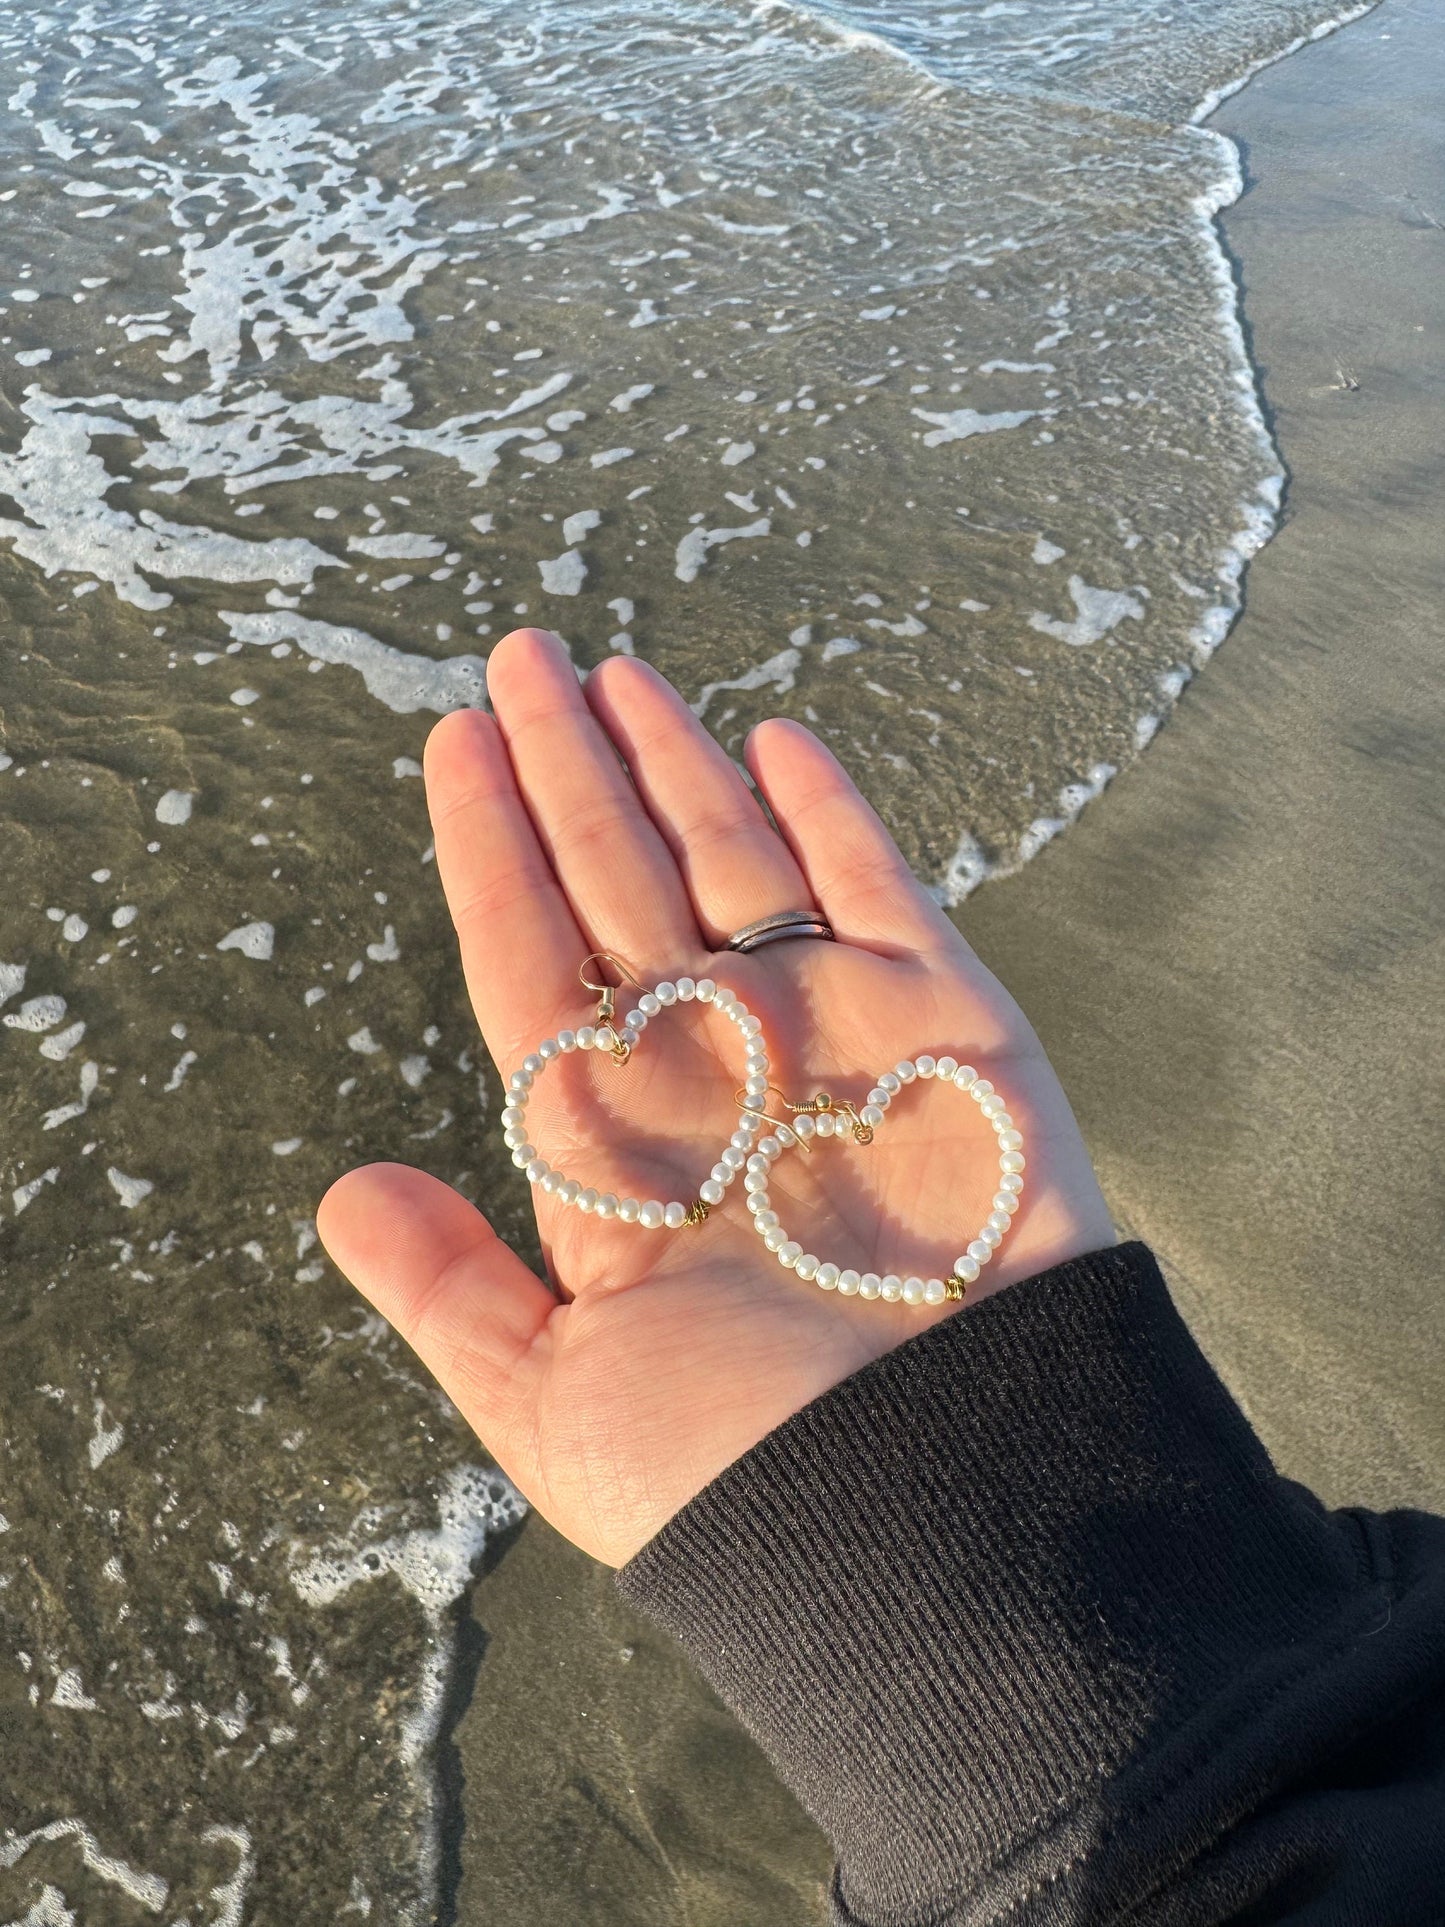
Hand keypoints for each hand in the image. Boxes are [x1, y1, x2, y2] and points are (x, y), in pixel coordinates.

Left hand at [318, 629, 1113, 1564]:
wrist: (953, 1498)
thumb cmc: (746, 1473)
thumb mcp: (555, 1406)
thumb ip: (451, 1293)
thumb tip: (344, 1191)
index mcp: (613, 1143)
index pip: (528, 956)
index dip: (487, 849)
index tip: (448, 744)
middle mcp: (712, 1068)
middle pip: (617, 878)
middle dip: (566, 769)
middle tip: (517, 658)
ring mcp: (825, 1034)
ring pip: (731, 857)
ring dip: (670, 762)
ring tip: (609, 673)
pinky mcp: (942, 1019)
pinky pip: (874, 886)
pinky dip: (827, 810)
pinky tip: (766, 738)